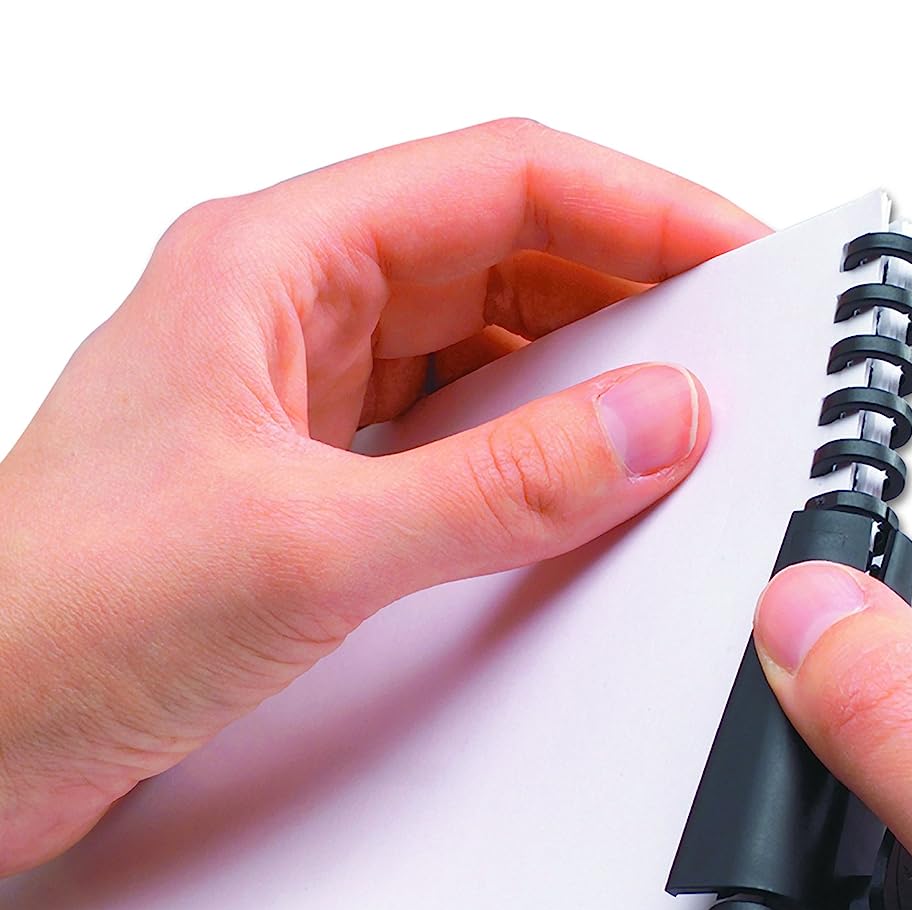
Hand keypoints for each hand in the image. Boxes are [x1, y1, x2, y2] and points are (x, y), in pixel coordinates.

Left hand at [0, 119, 764, 876]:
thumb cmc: (49, 621)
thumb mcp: (309, 545)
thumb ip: (500, 487)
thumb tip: (650, 425)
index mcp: (267, 266)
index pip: (500, 180)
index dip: (638, 206)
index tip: (736, 253)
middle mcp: (284, 317)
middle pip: (500, 251)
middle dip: (624, 288)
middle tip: (728, 340)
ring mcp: (296, 402)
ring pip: (479, 342)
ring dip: (580, 371)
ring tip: (671, 411)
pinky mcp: (307, 486)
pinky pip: (452, 433)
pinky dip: (529, 447)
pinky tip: (576, 485)